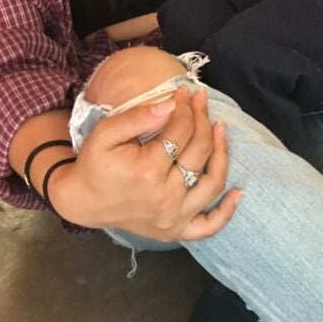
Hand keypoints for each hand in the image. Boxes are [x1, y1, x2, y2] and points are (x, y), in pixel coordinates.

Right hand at [49, 87, 240, 239]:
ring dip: (221, 152)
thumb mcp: (106, 132)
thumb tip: (170, 104)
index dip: (184, 106)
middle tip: (200, 98)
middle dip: (202, 118)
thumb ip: (138, 117)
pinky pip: (209, 226)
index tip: (183, 90)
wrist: (84, 201)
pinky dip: (226, 211)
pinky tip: (238, 192)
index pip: (180, 130)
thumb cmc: (95, 163)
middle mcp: (165, 197)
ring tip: (220, 127)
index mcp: (147, 171)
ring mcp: (173, 218)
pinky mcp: (176, 231)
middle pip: (198, 151)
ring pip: (212, 183)